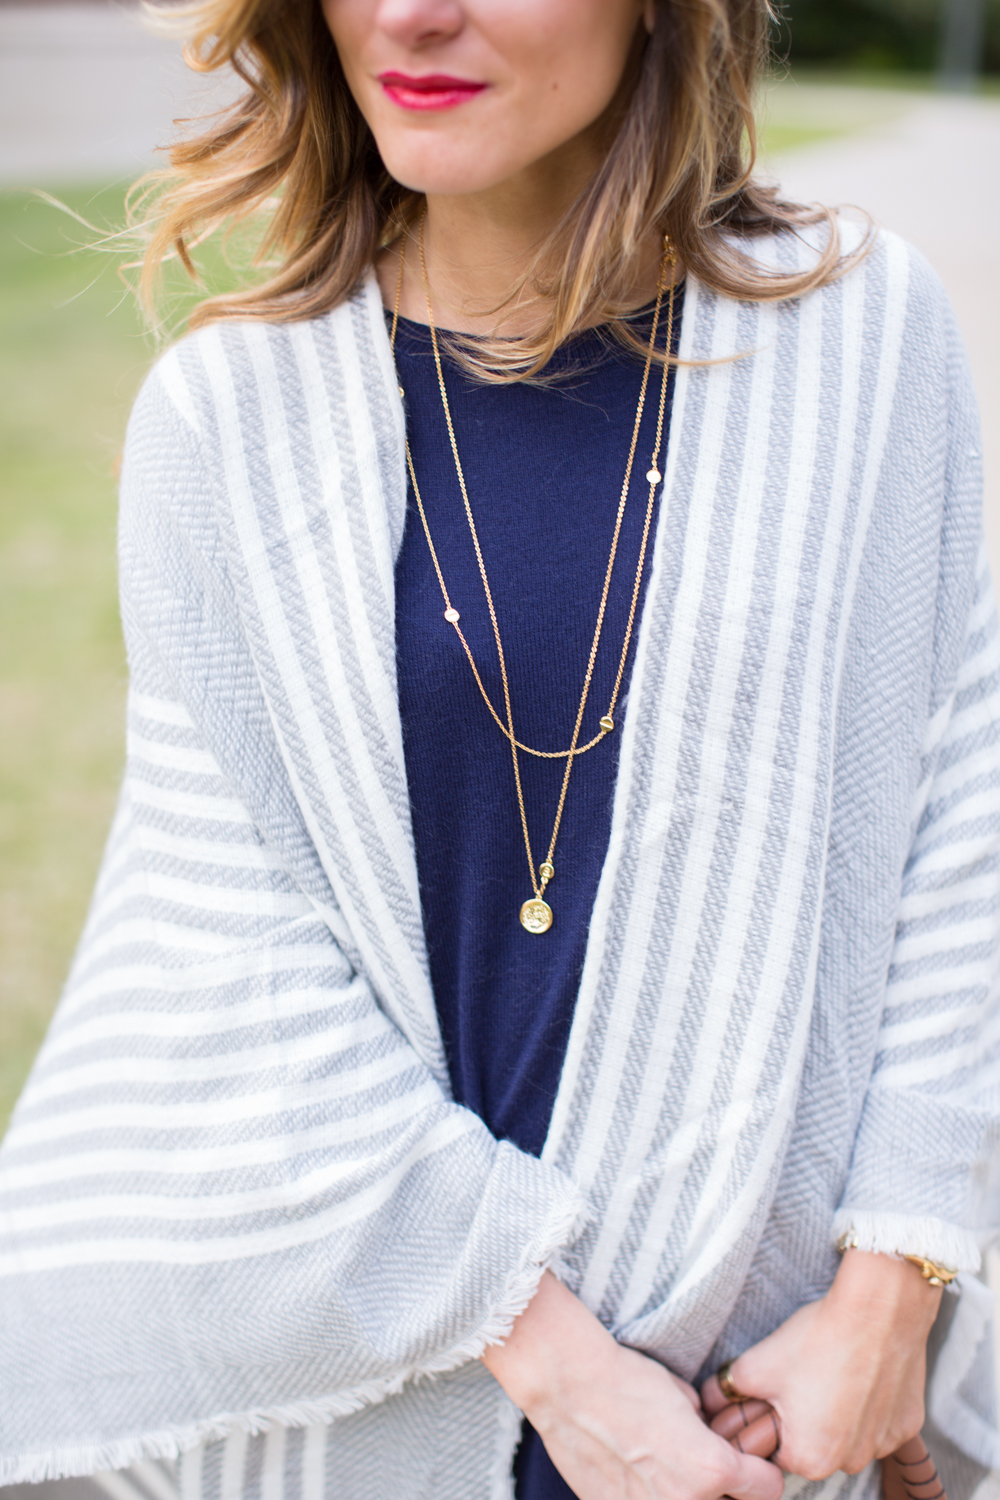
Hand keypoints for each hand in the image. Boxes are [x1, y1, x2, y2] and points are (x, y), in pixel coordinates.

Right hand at [482, 1271, 784, 1499]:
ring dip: (690, 1494)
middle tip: (710, 1466)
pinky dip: (650, 1495)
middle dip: (728, 1489)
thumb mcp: (685, 1396)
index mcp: (712, 1469)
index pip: (768, 1489)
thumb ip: (707, 1430)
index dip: (760, 1469)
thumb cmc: (626, 1381)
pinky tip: (638, 1473)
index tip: (750, 1462)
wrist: (569, 1386)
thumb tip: (710, 1437)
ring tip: (670, 1469)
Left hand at [701, 1250, 941, 1480]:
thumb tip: (708, 1399)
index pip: (774, 1451)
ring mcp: (883, 1446)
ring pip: (846, 1434)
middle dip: (801, 1418)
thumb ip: (726, 1389)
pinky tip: (858, 1371)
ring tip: (829, 1370)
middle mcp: (850, 1463)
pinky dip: (866, 1404)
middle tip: (799, 1379)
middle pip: (812, 1445)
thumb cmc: (817, 1340)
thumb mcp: (758, 1364)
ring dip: (835, 1413)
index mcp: (809, 1459)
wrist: (879, 1311)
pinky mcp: (906, 1425)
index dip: (765, 1421)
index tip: (769, 1396)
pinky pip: (877, 1422)